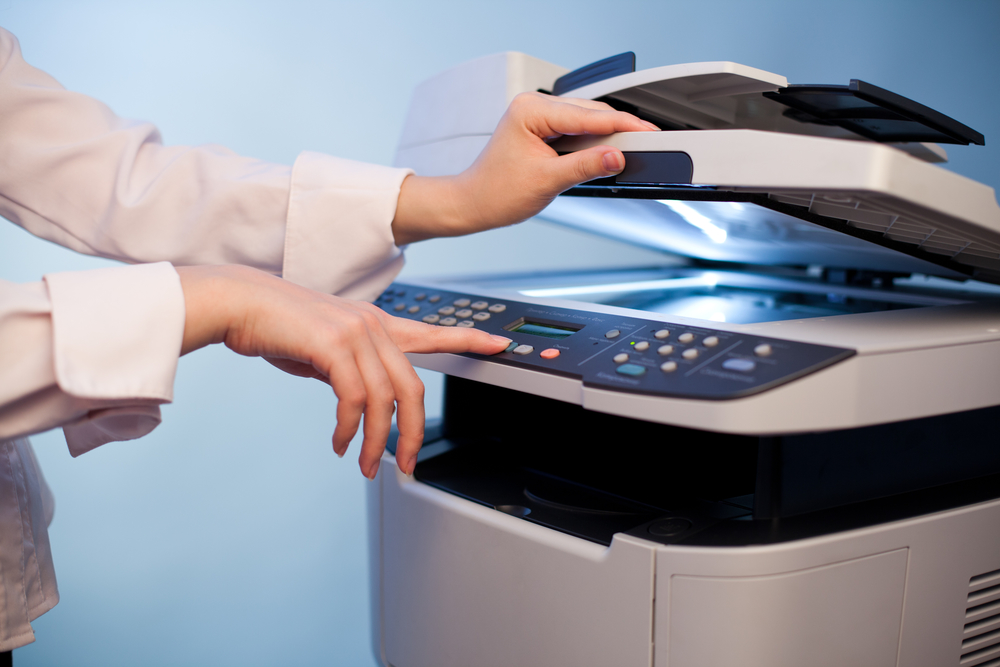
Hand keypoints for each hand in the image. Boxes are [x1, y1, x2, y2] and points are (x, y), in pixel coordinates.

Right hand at [176, 264, 509, 477]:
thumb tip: (361, 402)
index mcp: (378, 324)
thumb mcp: (327, 348)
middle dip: (413, 435)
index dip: (470, 341)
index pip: (434, 333)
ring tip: (362, 465)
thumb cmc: (279, 326)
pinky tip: (339, 443)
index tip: (500, 345)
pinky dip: (348, 430)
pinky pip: (354, 400)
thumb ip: (353, 367)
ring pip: (385, 401)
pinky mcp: (334, 346)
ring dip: (376, 442)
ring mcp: (357, 333)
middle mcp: (375, 326)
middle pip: (413, 389)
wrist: (241, 302)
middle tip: (406, 467)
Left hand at [391, 92, 657, 244]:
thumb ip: (585, 166)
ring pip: (586, 122)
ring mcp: (537, 116)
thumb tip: (616, 156)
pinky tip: (606, 153)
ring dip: (606, 137)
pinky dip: (592, 143)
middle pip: (591, 114)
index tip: (649, 133)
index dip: (623, 125)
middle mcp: (533, 106)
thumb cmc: (496, 192)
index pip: (589, 115)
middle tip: (649, 143)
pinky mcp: (541, 129)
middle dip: (619, 129)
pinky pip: (575, 131)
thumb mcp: (547, 180)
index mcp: (531, 110)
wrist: (473, 204)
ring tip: (632, 150)